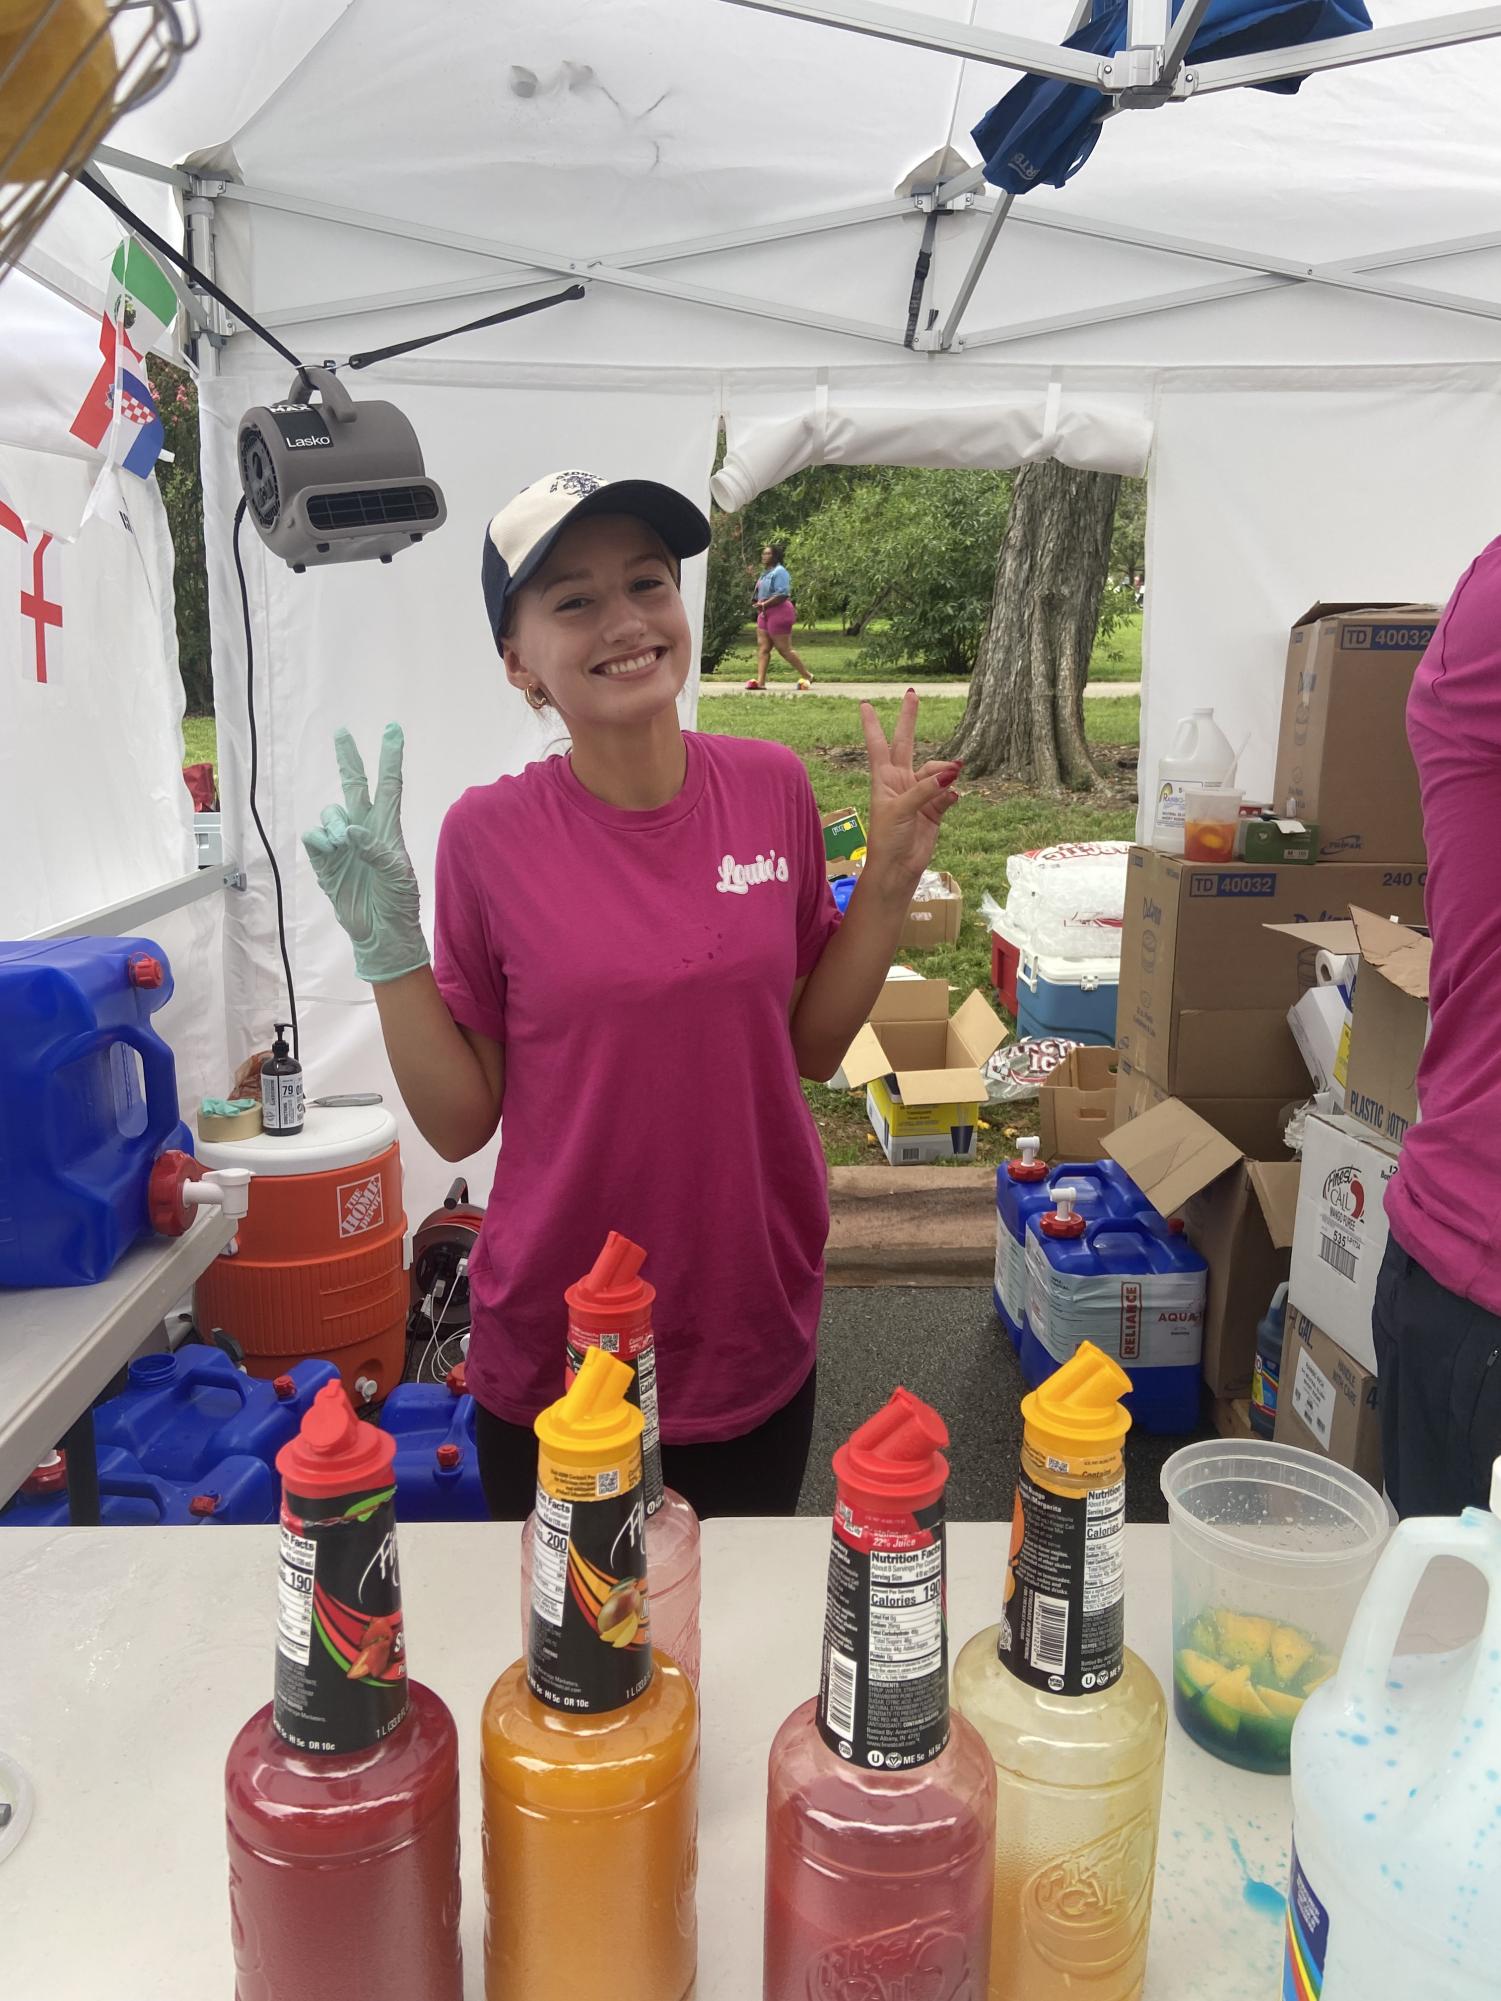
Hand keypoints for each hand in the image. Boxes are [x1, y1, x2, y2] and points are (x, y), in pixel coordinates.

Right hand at [302, 724, 430, 983]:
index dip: (390, 757)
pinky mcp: (325, 862)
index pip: (389, 785)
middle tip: (341, 732)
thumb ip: (376, 850)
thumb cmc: (398, 902)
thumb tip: (351, 831)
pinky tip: (330, 852)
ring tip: (344, 844)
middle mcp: (364, 830)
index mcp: (387, 828)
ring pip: (330, 813)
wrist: (381, 932)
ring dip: (334, 822)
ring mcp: (342, 844)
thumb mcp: (397, 875)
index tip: (393, 729)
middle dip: (348, 759)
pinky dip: (320, 842)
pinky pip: (315, 839)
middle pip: (354, 786)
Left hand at [859, 691, 961, 888]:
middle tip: (912, 695)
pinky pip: (947, 792)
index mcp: (884, 779)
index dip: (871, 725)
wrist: (898, 868)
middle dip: (909, 720)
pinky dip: (951, 793)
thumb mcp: (901, 809)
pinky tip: (953, 796)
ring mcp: (919, 793)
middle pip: (906, 742)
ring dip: (944, 773)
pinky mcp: (934, 808)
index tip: (864, 704)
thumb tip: (951, 772)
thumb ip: (925, 789)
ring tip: (949, 781)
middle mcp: (901, 781)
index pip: (878, 744)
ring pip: (936, 770)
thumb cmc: (888, 838)